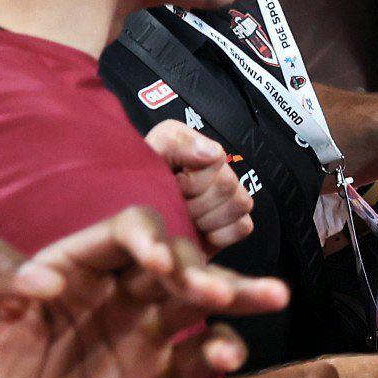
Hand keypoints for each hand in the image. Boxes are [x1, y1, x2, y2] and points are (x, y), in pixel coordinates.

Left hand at [0, 208, 287, 377]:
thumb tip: (47, 277)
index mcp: (68, 270)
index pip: (122, 234)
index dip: (147, 237)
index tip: (155, 263)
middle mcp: (113, 296)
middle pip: (175, 262)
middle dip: (200, 267)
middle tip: (214, 291)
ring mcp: (139, 341)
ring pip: (202, 304)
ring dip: (237, 293)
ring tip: (272, 296)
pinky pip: (198, 361)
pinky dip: (222, 351)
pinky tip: (226, 356)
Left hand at [145, 120, 254, 250]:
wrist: (134, 227)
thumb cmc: (134, 191)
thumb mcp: (143, 159)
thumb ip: (173, 143)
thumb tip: (211, 153)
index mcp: (195, 149)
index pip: (216, 157)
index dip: (192, 180)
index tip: (172, 186)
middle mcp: (218, 170)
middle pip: (228, 184)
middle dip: (196, 203)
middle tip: (174, 208)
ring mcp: (230, 197)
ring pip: (240, 203)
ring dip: (207, 219)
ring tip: (185, 220)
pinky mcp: (235, 224)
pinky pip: (243, 226)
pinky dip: (220, 234)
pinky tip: (199, 232)